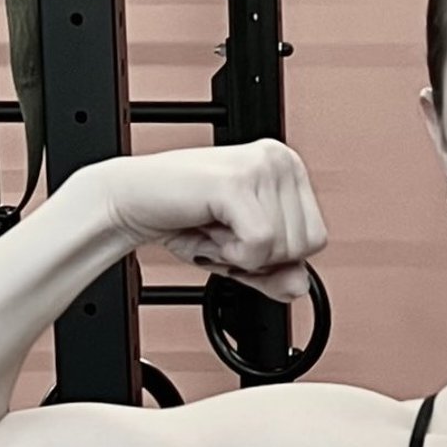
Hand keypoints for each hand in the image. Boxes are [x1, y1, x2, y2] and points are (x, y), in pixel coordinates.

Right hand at [92, 140, 326, 298]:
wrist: (131, 202)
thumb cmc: (185, 219)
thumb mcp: (242, 254)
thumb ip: (277, 273)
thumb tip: (301, 287)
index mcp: (288, 168)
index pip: (316, 239)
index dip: (277, 256)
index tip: (241, 236)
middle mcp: (280, 159)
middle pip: (304, 247)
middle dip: (260, 257)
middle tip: (223, 233)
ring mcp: (260, 167)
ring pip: (283, 249)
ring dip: (240, 254)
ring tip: (214, 228)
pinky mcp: (236, 183)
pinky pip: (260, 246)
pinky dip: (232, 255)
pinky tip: (209, 230)